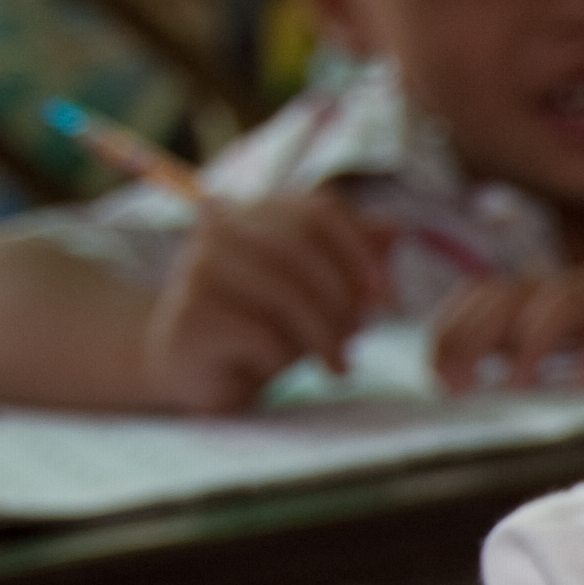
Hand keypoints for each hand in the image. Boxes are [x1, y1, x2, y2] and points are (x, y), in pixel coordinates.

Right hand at [138, 191, 393, 412]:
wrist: (200, 373)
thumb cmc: (267, 327)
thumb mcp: (322, 293)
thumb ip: (356, 259)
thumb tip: (395, 230)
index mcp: (255, 212)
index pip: (321, 211)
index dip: (365, 253)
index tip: (391, 300)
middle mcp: (220, 229)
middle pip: (304, 250)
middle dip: (345, 299)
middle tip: (360, 337)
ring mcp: (198, 269)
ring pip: (284, 293)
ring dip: (324, 335)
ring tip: (338, 364)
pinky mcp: (188, 316)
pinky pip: (260, 334)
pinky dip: (285, 358)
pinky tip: (281, 371)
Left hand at [431, 228, 583, 390]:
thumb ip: (550, 337)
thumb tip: (492, 372)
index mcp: (556, 290)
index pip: (483, 297)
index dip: (449, 332)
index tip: (438, 377)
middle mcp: (576, 290)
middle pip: (504, 301)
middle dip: (468, 340)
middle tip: (453, 385)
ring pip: (554, 309)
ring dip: (527, 348)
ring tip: (514, 386)